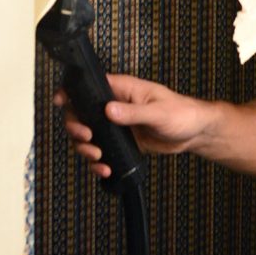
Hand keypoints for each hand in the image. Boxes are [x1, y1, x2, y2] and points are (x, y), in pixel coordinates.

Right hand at [55, 73, 214, 178]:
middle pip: (80, 114)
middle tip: (87, 138)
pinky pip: (101, 150)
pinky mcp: (121, 141)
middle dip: (76, 128)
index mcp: (123, 89)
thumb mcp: (159, 112)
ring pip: (87, 135)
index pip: (89, 86)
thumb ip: (134, 112)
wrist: (194, 133)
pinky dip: (99, 161)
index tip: (61, 102)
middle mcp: (115, 105)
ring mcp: (116, 124)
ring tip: (98, 156)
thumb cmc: (182, 113)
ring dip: (86, 147)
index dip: (71, 93)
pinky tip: (105, 168)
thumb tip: (109, 110)